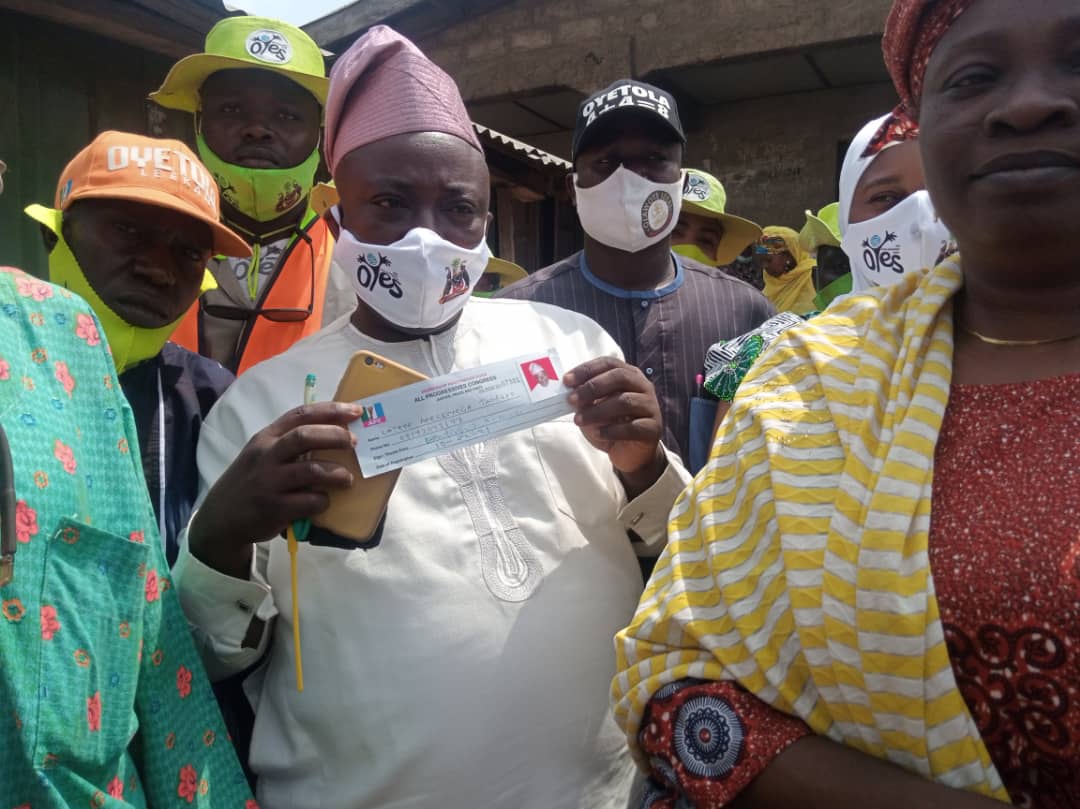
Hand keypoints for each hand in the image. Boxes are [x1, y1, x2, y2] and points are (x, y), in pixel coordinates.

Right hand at [189, 402, 361, 577]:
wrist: (222, 517)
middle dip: (335, 436)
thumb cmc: (252, 481)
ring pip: (311, 470)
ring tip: (347, 478)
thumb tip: (336, 434)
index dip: (331, 410)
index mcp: (267, 437)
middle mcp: (266, 456)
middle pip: (305, 436)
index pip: (301, 415)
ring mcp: (269, 482)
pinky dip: (322, 500)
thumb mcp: (263, 454)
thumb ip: (289, 443)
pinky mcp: (274, 508)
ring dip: (336, 473)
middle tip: (354, 442)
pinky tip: (325, 501)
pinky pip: (308, 502)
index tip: (356, 410)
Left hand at [565, 357, 666, 495]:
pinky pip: (632, 427)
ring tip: (578, 420)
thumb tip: (570, 394)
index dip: (587, 369)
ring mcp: (651, 407)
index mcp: (629, 374)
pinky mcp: (653, 429)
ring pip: (625, 402)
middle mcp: (643, 386)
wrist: (630, 453)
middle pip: (620, 377)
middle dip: (592, 387)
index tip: (567, 381)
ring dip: (597, 411)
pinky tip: (598, 434)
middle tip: (571, 399)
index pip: (609, 363)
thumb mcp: (593, 408)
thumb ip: (585, 399)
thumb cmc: (610, 424)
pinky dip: (612, 430)